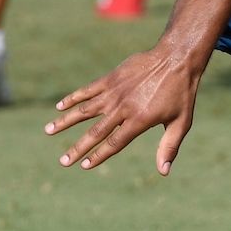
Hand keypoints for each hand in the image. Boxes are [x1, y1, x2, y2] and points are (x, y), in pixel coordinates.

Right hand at [44, 46, 206, 173]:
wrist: (176, 59)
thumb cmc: (181, 93)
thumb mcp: (181, 122)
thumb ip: (169, 146)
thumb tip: (164, 172)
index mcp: (139, 120)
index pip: (114, 143)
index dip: (99, 156)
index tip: (85, 166)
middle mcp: (122, 108)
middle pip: (95, 132)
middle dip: (78, 148)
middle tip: (62, 162)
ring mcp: (114, 93)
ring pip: (84, 110)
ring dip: (65, 122)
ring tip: (48, 131)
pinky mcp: (111, 79)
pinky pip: (87, 90)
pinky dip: (72, 98)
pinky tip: (59, 107)